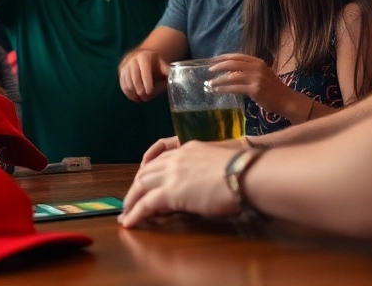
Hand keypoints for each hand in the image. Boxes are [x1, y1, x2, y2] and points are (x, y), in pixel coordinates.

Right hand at [119, 49, 169, 102]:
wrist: (140, 56)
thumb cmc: (154, 64)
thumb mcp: (162, 65)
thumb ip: (167, 72)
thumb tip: (175, 80)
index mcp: (144, 57)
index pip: (144, 71)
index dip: (147, 83)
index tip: (150, 93)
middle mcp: (132, 60)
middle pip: (134, 78)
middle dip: (140, 90)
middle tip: (146, 98)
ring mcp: (125, 66)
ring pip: (127, 82)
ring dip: (134, 93)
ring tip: (141, 99)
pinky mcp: (120, 72)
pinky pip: (122, 84)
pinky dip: (128, 93)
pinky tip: (135, 98)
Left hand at [121, 140, 242, 226]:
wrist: (245, 174)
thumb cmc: (244, 172)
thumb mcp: (220, 165)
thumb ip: (205, 172)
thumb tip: (202, 188)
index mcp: (187, 149)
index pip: (160, 159)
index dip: (149, 172)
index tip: (145, 183)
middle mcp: (175, 159)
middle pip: (146, 172)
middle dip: (136, 187)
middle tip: (131, 200)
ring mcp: (170, 174)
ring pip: (140, 187)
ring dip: (131, 201)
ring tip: (126, 213)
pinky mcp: (169, 193)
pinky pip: (145, 204)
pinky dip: (134, 213)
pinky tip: (129, 222)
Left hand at [208, 54, 297, 116]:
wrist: (286, 100)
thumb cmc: (273, 88)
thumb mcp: (262, 74)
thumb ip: (247, 70)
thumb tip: (228, 71)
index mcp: (258, 62)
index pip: (237, 56)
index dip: (223, 57)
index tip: (212, 60)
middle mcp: (257, 68)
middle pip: (232, 64)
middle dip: (219, 66)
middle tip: (210, 70)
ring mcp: (256, 78)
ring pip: (232, 77)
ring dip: (219, 80)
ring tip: (210, 83)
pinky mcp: (255, 90)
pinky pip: (235, 88)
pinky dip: (225, 89)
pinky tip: (218, 90)